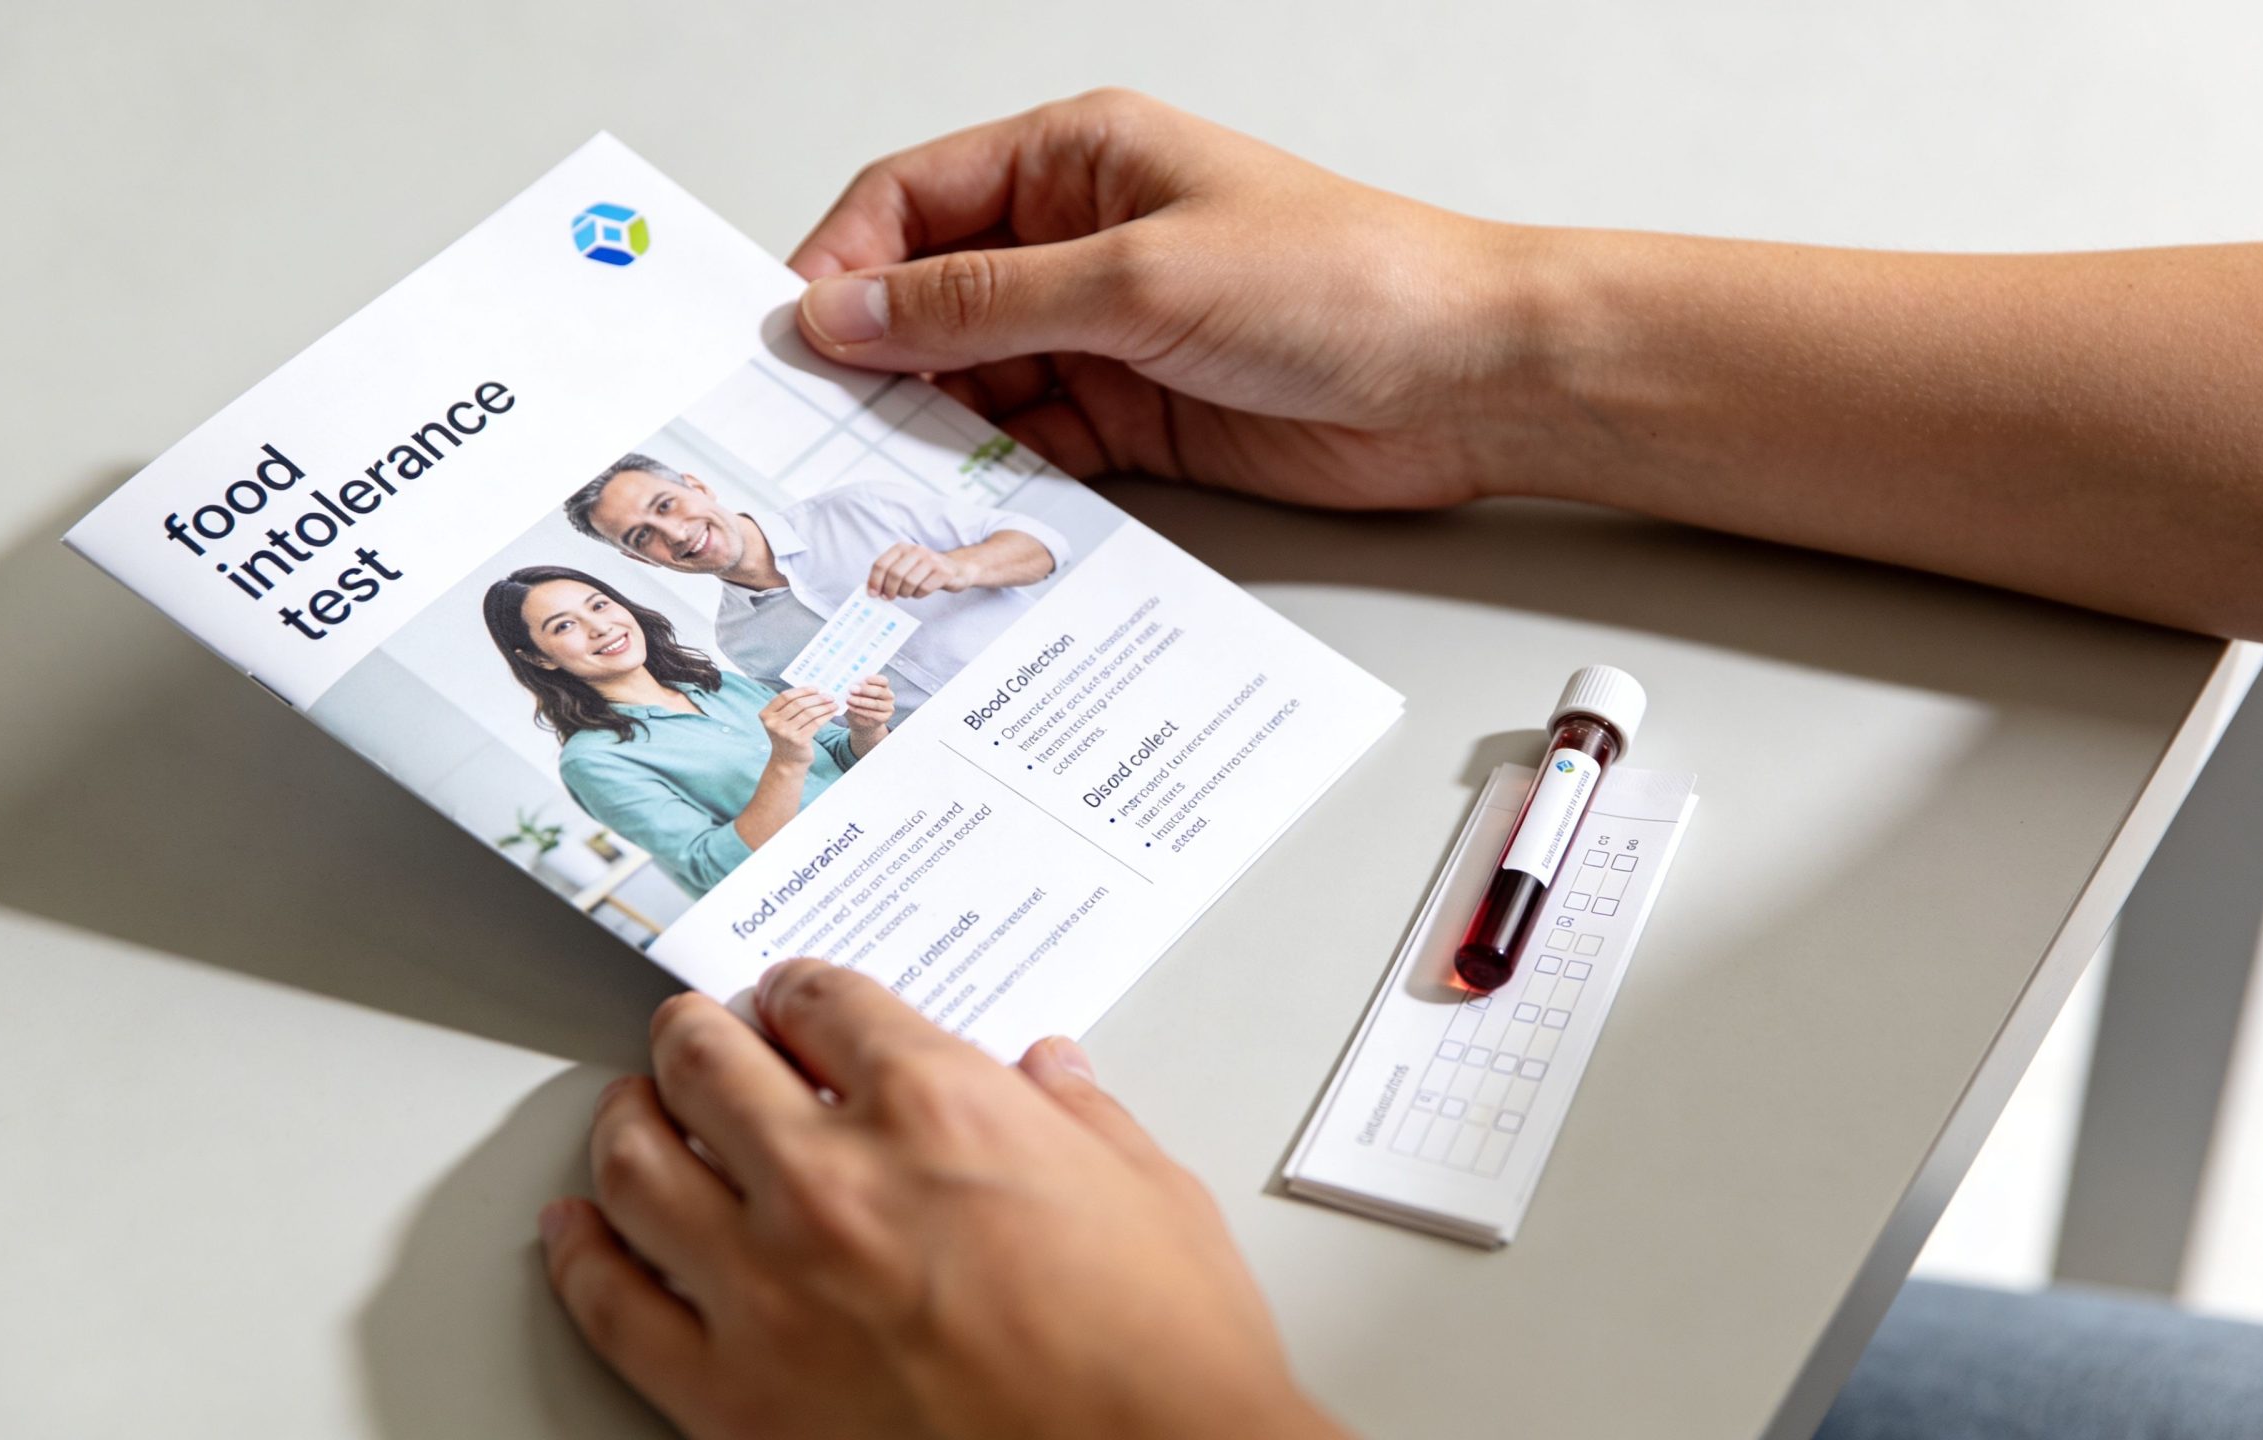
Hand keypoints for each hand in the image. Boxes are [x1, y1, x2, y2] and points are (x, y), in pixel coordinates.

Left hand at [540, 964, 1345, 1439]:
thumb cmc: (1164, 1358)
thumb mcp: (1150, 1193)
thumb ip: (1081, 1117)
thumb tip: (1051, 1076)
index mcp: (939, 1107)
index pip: (825, 1004)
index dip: (800, 990)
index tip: (793, 998)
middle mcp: (834, 1179)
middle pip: (710, 1064)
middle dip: (695, 1033)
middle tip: (691, 1031)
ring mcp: (771, 1287)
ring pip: (638, 1166)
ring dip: (626, 1121)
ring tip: (630, 1111)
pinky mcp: (733, 1394)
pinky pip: (613, 1307)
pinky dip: (579, 1256)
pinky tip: (574, 1233)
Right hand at [756, 686, 834, 768]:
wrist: (787, 761)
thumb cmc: (787, 736)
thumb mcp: (781, 721)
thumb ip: (790, 706)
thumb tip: (814, 690)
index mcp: (766, 715)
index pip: (785, 696)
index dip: (802, 690)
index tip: (816, 688)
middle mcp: (773, 723)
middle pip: (798, 704)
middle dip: (816, 698)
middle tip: (829, 695)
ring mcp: (785, 733)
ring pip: (808, 713)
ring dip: (824, 706)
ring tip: (833, 703)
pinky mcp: (798, 740)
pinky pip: (816, 723)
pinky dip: (826, 716)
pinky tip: (832, 712)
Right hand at [790, 88, 1522, 510]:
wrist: (1465, 380)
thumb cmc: (1342, 280)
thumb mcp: (1136, 278)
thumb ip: (981, 303)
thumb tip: (848, 309)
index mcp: (1076, 159)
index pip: (913, 200)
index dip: (843, 264)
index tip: (797, 342)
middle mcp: (1082, 239)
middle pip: (932, 297)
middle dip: (878, 360)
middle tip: (823, 429)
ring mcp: (1108, 331)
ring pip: (976, 380)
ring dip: (934, 428)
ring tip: (889, 480)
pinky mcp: (1137, 415)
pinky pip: (1034, 443)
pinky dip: (999, 473)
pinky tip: (970, 506)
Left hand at [840, 674, 894, 750]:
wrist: (858, 718)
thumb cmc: (857, 701)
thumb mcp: (856, 692)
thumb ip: (855, 686)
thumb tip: (849, 682)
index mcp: (883, 686)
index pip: (883, 681)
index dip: (874, 679)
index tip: (863, 679)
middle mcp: (888, 696)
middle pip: (879, 692)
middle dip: (865, 690)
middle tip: (852, 689)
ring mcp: (888, 707)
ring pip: (876, 704)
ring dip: (861, 701)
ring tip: (849, 699)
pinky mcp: (884, 718)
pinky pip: (873, 714)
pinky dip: (860, 711)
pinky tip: (851, 708)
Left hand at [866, 541, 970, 598]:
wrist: (957, 569)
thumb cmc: (926, 571)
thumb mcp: (906, 566)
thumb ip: (889, 574)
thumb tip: (872, 590)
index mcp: (902, 547)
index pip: (881, 564)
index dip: (875, 581)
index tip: (873, 594)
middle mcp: (916, 551)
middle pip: (894, 574)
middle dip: (889, 590)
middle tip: (889, 598)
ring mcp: (931, 560)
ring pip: (909, 582)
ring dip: (905, 593)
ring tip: (907, 593)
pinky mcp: (943, 572)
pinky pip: (924, 588)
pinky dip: (919, 595)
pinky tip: (920, 592)